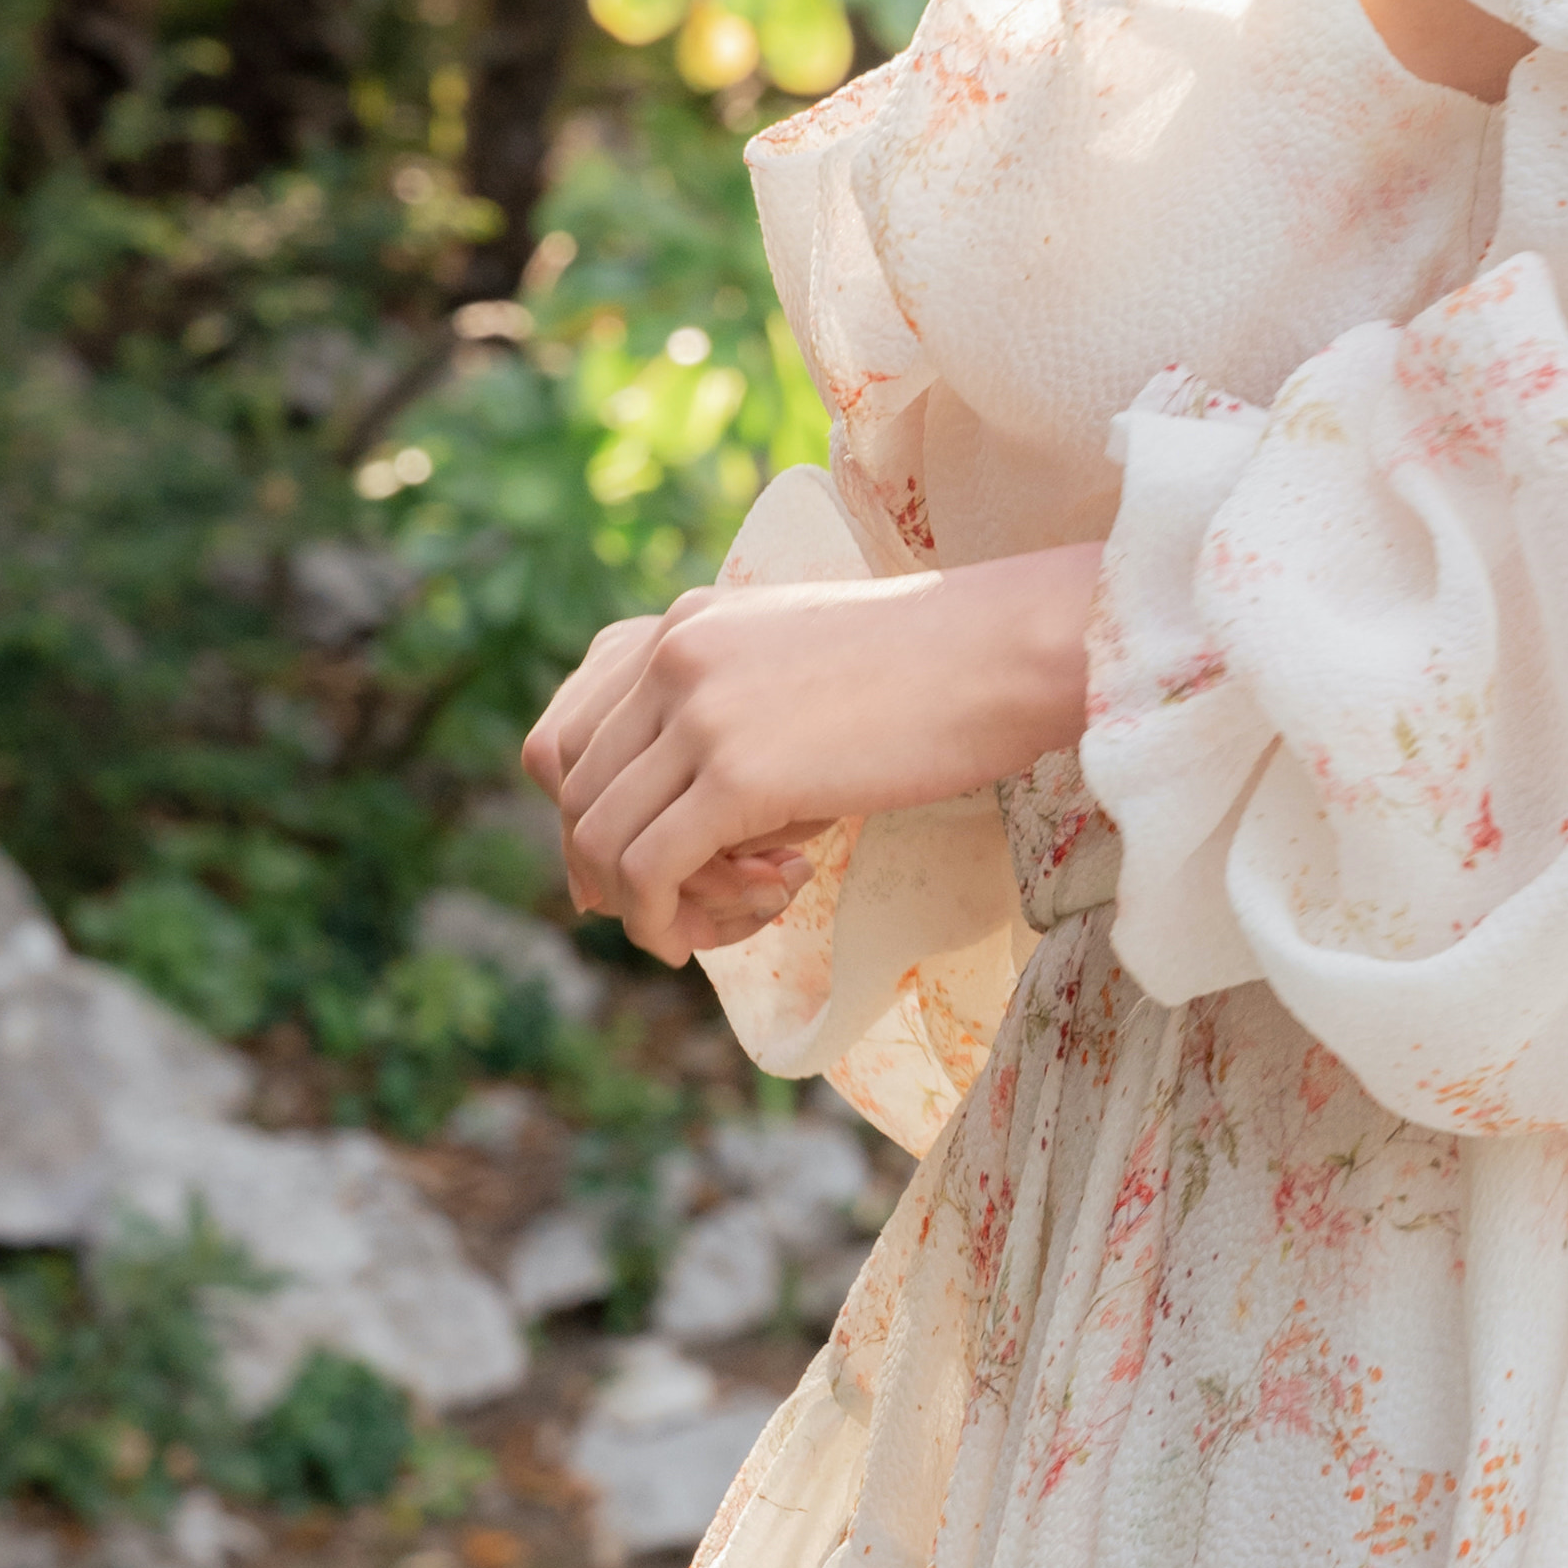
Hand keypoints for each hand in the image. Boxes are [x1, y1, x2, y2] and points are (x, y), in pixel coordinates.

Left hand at [522, 551, 1099, 966]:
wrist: (1003, 654)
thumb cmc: (933, 671)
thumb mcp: (799, 670)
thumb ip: (732, 714)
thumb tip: (685, 819)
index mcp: (681, 626)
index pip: (564, 734)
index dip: (575, 817)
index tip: (613, 875)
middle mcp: (671, 657)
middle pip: (573, 793)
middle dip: (605, 873)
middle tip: (666, 918)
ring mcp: (698, 711)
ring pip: (601, 837)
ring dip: (637, 905)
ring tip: (696, 934)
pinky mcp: (736, 772)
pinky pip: (647, 869)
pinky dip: (656, 920)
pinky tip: (697, 942)